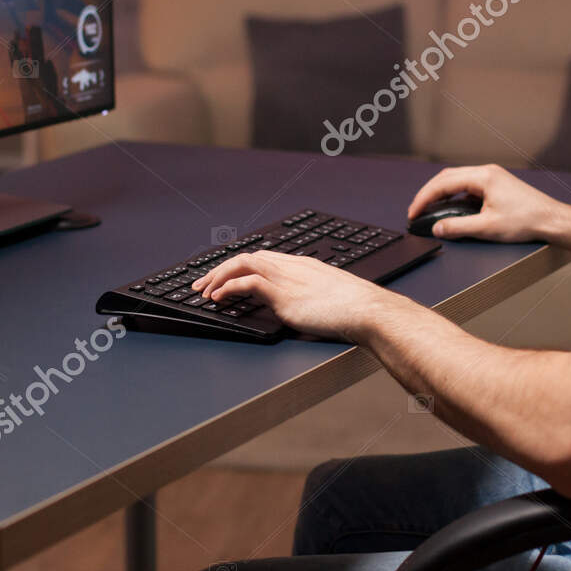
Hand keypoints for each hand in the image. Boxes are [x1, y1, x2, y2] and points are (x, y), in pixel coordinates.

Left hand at [191, 250, 406, 341]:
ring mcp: (287, 278)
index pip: (264, 258)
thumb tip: (307, 313)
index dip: (240, 267)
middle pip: (248, 257)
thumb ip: (313, 300)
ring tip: (203, 290)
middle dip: (221, 269)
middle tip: (202, 284)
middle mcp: (292, 267)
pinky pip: (247, 282)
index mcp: (303, 266)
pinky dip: (228, 288)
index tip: (226, 278)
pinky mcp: (283, 293)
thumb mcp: (330, 299)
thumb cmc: (357, 310)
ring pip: (242, 264)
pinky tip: (218, 298)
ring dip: (218, 277)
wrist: (368, 311)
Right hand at [407, 164, 563, 242]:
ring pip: (457, 180)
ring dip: (441, 193)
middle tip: (416, 210)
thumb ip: (458, 227)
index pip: (444, 183)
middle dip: (429, 194)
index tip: (413, 212)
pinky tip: (451, 209)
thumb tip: (437, 228)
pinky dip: (455, 196)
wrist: (551, 220)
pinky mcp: (496, 185)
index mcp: (483, 177)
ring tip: (429, 209)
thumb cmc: (526, 221)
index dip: (424, 198)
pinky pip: (468, 187)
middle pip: (447, 177)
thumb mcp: (488, 227)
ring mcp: (492, 177)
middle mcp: (487, 172)